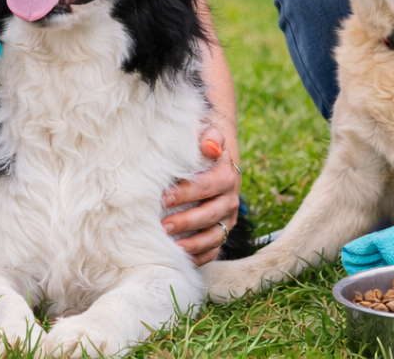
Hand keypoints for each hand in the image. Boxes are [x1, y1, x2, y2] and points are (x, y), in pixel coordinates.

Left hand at [161, 125, 241, 265]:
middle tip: (163, 226)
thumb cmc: (204, 148)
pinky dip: (200, 256)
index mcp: (227, 176)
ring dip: (193, 243)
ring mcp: (228, 218)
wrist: (218, 160)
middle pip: (210, 214)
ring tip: (172, 246)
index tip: (164, 198)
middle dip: (186, 221)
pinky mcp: (223, 231)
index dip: (186, 193)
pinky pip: (214, 249)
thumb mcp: (210, 136)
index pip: (207, 186)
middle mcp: (230, 200)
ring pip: (214, 236)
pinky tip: (182, 258)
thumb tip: (209, 147)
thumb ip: (211, 137)